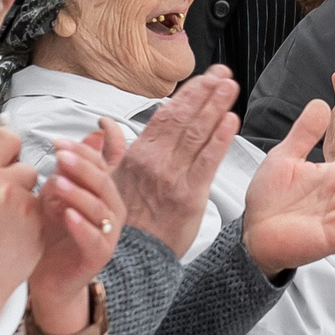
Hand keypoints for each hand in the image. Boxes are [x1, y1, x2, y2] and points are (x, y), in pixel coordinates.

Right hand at [0, 122, 44, 334]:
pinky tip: (14, 234)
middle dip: (15, 176)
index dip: (5, 148)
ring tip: (4, 221)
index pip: (5, 137)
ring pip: (35, 184)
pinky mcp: (39, 223)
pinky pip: (41, 206)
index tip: (2, 158)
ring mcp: (22, 206)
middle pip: (24, 162)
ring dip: (25, 196)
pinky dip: (32, 216)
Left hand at [25, 128, 125, 334]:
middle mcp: (111, 211)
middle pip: (103, 182)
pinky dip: (82, 226)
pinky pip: (95, 239)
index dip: (81, 151)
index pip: (99, 164)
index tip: (57, 142)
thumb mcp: (54, 196)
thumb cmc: (52, 234)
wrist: (48, 275)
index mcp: (102, 193)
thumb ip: (65, 172)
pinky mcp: (99, 255)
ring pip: (100, 208)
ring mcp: (108, 234)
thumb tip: (70, 143)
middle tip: (59, 156)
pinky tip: (67, 215)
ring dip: (79, 193)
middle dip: (81, 167)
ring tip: (57, 183)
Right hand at [112, 68, 237, 251]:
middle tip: (223, 74)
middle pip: (185, 118)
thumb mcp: (106, 180)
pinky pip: (208, 161)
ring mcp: (174, 177)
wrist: (130, 260)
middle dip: (206, 92)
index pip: (166, 114)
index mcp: (137, 155)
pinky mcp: (190, 196)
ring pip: (197, 133)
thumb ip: (110, 149)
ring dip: (216, 106)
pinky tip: (231, 120)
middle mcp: (156, 162)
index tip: (205, 78)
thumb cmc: (121, 223)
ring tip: (230, 87)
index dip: (188, 94)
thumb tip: (104, 125)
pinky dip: (220, 139)